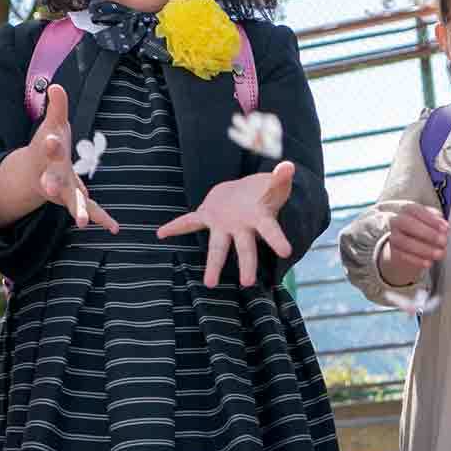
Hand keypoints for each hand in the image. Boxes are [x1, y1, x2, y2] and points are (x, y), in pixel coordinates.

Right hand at [35, 83, 120, 234]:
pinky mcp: (74, 199)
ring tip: (82, 222)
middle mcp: (51, 175)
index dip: (50, 143)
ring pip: (69, 201)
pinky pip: (89, 209)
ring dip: (76, 210)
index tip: (51, 140)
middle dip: (50, 184)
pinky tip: (114, 228)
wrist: (36, 172)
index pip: (47, 146)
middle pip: (51, 180)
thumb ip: (56, 107)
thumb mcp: (52, 124)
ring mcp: (62, 190)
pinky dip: (101, 218)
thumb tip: (55, 85)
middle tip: (49, 188)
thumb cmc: (47, 144)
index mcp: (47, 154)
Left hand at [156, 161, 294, 287]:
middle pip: (246, 248)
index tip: (287, 253)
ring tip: (210, 284)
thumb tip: (288, 166)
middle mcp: (242, 228)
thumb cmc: (264, 192)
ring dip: (214, 264)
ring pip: (219, 247)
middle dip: (247, 264)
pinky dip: (176, 226)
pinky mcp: (207, 216)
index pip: (271, 230)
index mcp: (260, 219)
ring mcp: (223, 225)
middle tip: (247, 283)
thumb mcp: (274, 184)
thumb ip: (280, 177)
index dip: (277, 240)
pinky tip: (161, 233)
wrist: (245, 192)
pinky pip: (190, 222)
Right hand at [378, 205, 447, 287]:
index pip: (417, 210)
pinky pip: (402, 256)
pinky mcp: (393, 251)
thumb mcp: (432, 220)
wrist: (410, 242)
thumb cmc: (424, 227)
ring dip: (424, 249)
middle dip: (427, 233)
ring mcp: (393, 236)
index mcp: (408, 209)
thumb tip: (445, 228)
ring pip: (404, 242)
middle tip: (443, 241)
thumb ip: (438, 221)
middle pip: (408, 224)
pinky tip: (428, 263)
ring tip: (439, 254)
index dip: (431, 219)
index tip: (445, 228)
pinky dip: (417, 260)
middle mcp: (397, 220)